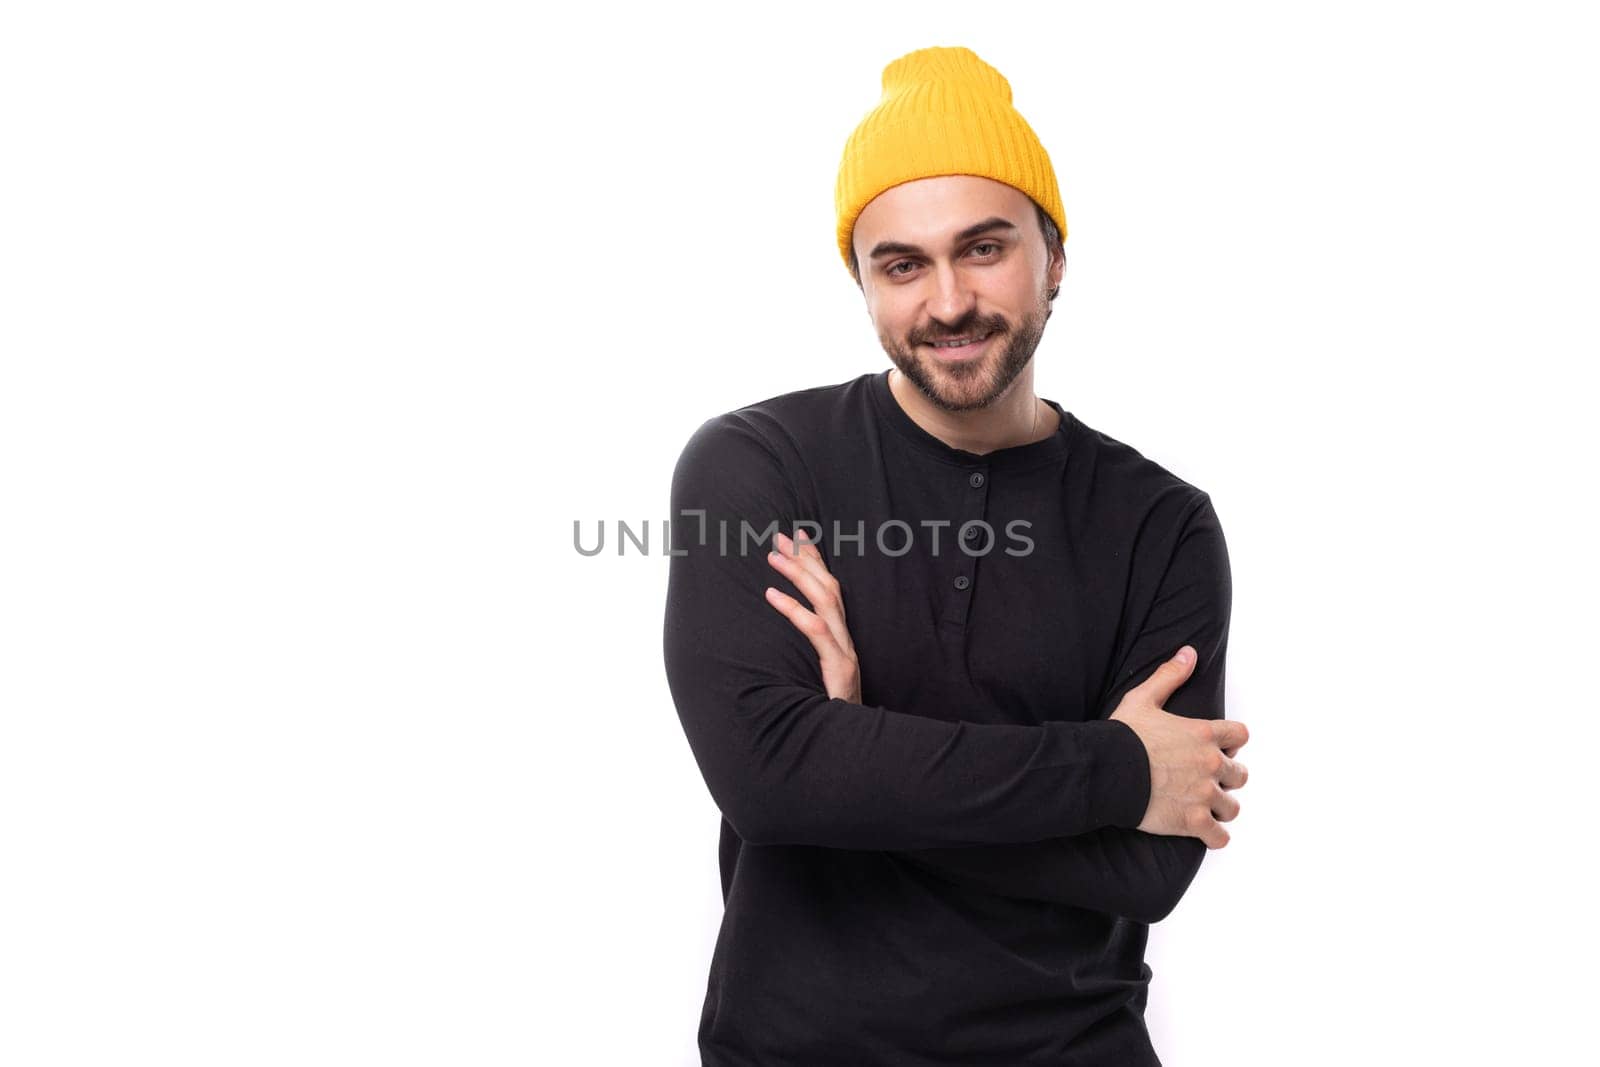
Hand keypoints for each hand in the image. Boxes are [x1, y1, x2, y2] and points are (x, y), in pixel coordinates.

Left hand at [762, 529, 862, 703]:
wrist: (850, 748)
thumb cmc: (829, 716)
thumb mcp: (816, 681)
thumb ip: (807, 657)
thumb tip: (780, 636)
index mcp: (842, 640)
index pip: (831, 590)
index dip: (816, 561)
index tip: (799, 536)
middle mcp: (847, 641)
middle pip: (830, 587)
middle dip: (806, 558)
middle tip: (780, 536)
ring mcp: (845, 654)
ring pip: (826, 601)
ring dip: (798, 574)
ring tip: (772, 557)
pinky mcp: (840, 670)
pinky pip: (816, 632)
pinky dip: (794, 610)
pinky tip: (771, 596)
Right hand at [1109, 646, 1249, 848]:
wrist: (1107, 771)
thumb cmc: (1123, 735)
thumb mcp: (1143, 698)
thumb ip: (1170, 675)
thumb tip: (1190, 652)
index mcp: (1204, 734)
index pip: (1241, 736)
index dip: (1231, 743)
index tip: (1216, 748)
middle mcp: (1211, 764)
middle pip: (1240, 775)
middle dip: (1226, 778)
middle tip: (1204, 780)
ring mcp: (1205, 795)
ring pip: (1231, 807)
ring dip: (1220, 808)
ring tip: (1202, 807)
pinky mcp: (1194, 822)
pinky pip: (1220, 837)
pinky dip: (1214, 836)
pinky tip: (1203, 833)